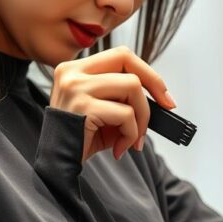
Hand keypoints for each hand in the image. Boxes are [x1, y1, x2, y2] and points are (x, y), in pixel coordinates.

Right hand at [49, 46, 175, 160]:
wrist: (56, 165)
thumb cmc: (82, 139)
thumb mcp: (106, 112)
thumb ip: (125, 98)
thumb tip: (162, 99)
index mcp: (76, 69)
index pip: (120, 55)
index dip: (147, 71)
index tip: (164, 94)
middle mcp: (72, 72)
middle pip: (126, 60)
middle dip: (153, 83)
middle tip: (166, 106)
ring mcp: (75, 87)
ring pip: (132, 86)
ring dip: (142, 117)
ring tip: (133, 138)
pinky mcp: (81, 106)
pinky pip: (125, 114)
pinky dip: (131, 133)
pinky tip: (120, 148)